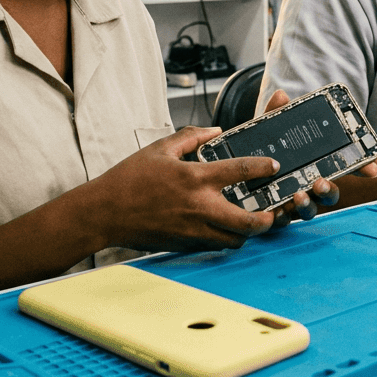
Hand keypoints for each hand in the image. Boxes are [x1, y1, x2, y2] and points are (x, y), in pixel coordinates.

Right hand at [85, 126, 278, 251]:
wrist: (104, 213)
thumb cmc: (129, 180)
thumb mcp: (159, 149)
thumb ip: (190, 137)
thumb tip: (214, 131)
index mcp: (195, 178)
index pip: (240, 171)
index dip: (262, 167)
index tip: (272, 166)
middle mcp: (199, 207)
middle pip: (247, 222)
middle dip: (266, 220)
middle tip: (272, 213)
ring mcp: (193, 230)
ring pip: (234, 240)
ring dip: (247, 233)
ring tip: (250, 223)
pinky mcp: (185, 244)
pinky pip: (214, 246)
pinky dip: (225, 239)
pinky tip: (224, 229)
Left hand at [259, 89, 376, 230]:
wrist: (237, 175)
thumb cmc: (261, 153)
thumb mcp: (267, 133)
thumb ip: (275, 116)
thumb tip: (281, 96)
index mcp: (314, 168)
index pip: (343, 169)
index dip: (361, 169)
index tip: (372, 170)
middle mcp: (309, 188)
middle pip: (329, 195)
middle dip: (329, 190)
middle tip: (320, 182)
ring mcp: (293, 203)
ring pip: (309, 211)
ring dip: (307, 205)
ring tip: (297, 196)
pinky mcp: (275, 214)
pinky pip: (283, 221)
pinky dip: (281, 217)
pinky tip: (276, 211)